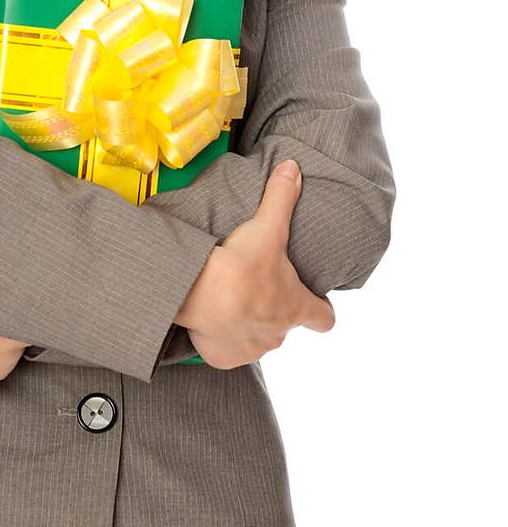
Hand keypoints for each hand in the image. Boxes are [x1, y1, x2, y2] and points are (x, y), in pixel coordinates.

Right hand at [176, 160, 335, 368]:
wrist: (200, 296)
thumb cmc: (241, 266)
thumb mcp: (266, 228)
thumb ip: (281, 198)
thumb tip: (293, 168)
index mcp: (296, 306)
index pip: (325, 319)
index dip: (321, 309)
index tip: (315, 301)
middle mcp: (278, 335)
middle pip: (283, 326)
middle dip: (271, 311)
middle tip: (252, 287)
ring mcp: (252, 350)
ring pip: (254, 340)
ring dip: (245, 325)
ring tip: (226, 301)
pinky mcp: (224, 358)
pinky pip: (226, 351)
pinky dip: (220, 339)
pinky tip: (209, 319)